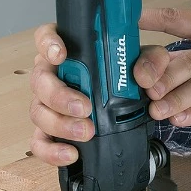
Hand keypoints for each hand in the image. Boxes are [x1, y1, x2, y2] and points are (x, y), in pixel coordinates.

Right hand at [29, 23, 169, 165]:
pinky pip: (41, 142)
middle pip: (40, 79)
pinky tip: (71, 154)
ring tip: (86, 132)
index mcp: (70, 51)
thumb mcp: (144, 63)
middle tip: (85, 107)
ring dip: (60, 123)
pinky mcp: (50, 131)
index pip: (47, 37)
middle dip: (60, 95)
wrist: (130, 105)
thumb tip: (144, 76)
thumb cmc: (127, 77)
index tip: (61, 55)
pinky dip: (52, 150)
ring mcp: (49, 104)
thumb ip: (151, 61)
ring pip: (38, 111)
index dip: (48, 44)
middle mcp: (53, 75)